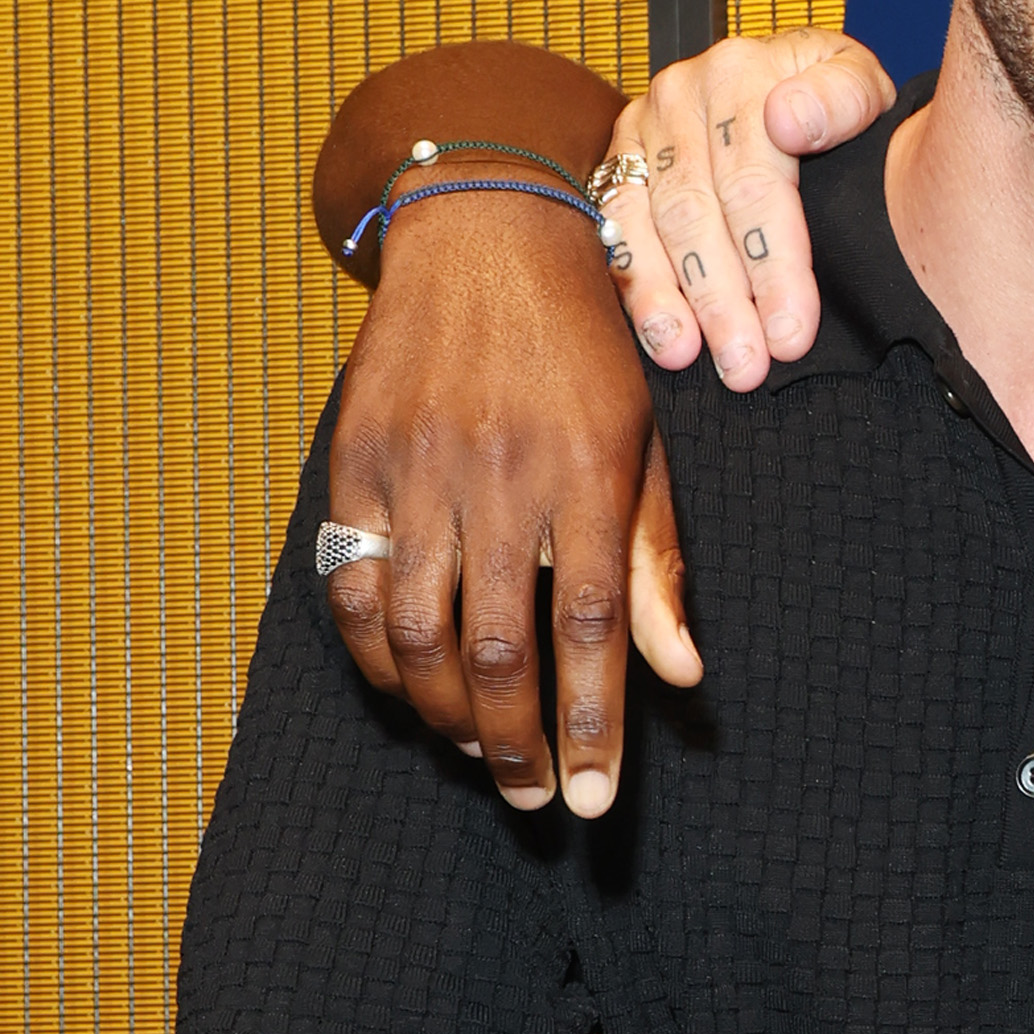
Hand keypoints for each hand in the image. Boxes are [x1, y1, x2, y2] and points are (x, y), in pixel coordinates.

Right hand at [322, 175, 698, 816]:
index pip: (589, 628)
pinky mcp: (352, 463)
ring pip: (414, 633)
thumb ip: (655, 564)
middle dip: (514, 743)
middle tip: (535, 797)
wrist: (484, 235)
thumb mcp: (645, 444)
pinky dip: (375, 657)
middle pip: (495, 649)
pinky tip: (408, 687)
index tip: (593, 799)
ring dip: (444, 712)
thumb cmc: (584, 350)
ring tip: (478, 748)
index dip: (591, 724)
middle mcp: (497, 478)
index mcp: (585, 476)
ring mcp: (415, 471)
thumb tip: (681, 674)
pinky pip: (352, 588)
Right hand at [620, 30, 898, 385]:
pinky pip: (616, 226)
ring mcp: (644, 127)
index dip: (774, 263)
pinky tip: (660, 332)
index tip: (791, 330)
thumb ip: (845, 97)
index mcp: (742, 75)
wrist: (791, 74)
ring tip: (688, 357)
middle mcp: (682, 96)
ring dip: (668, 299)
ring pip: (649, 223)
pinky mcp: (620, 159)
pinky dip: (635, 284)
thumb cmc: (832, 94)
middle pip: (697, 211)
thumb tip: (790, 120)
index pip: (754, 183)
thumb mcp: (861, 80)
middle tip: (746, 364)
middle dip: (722, 299)